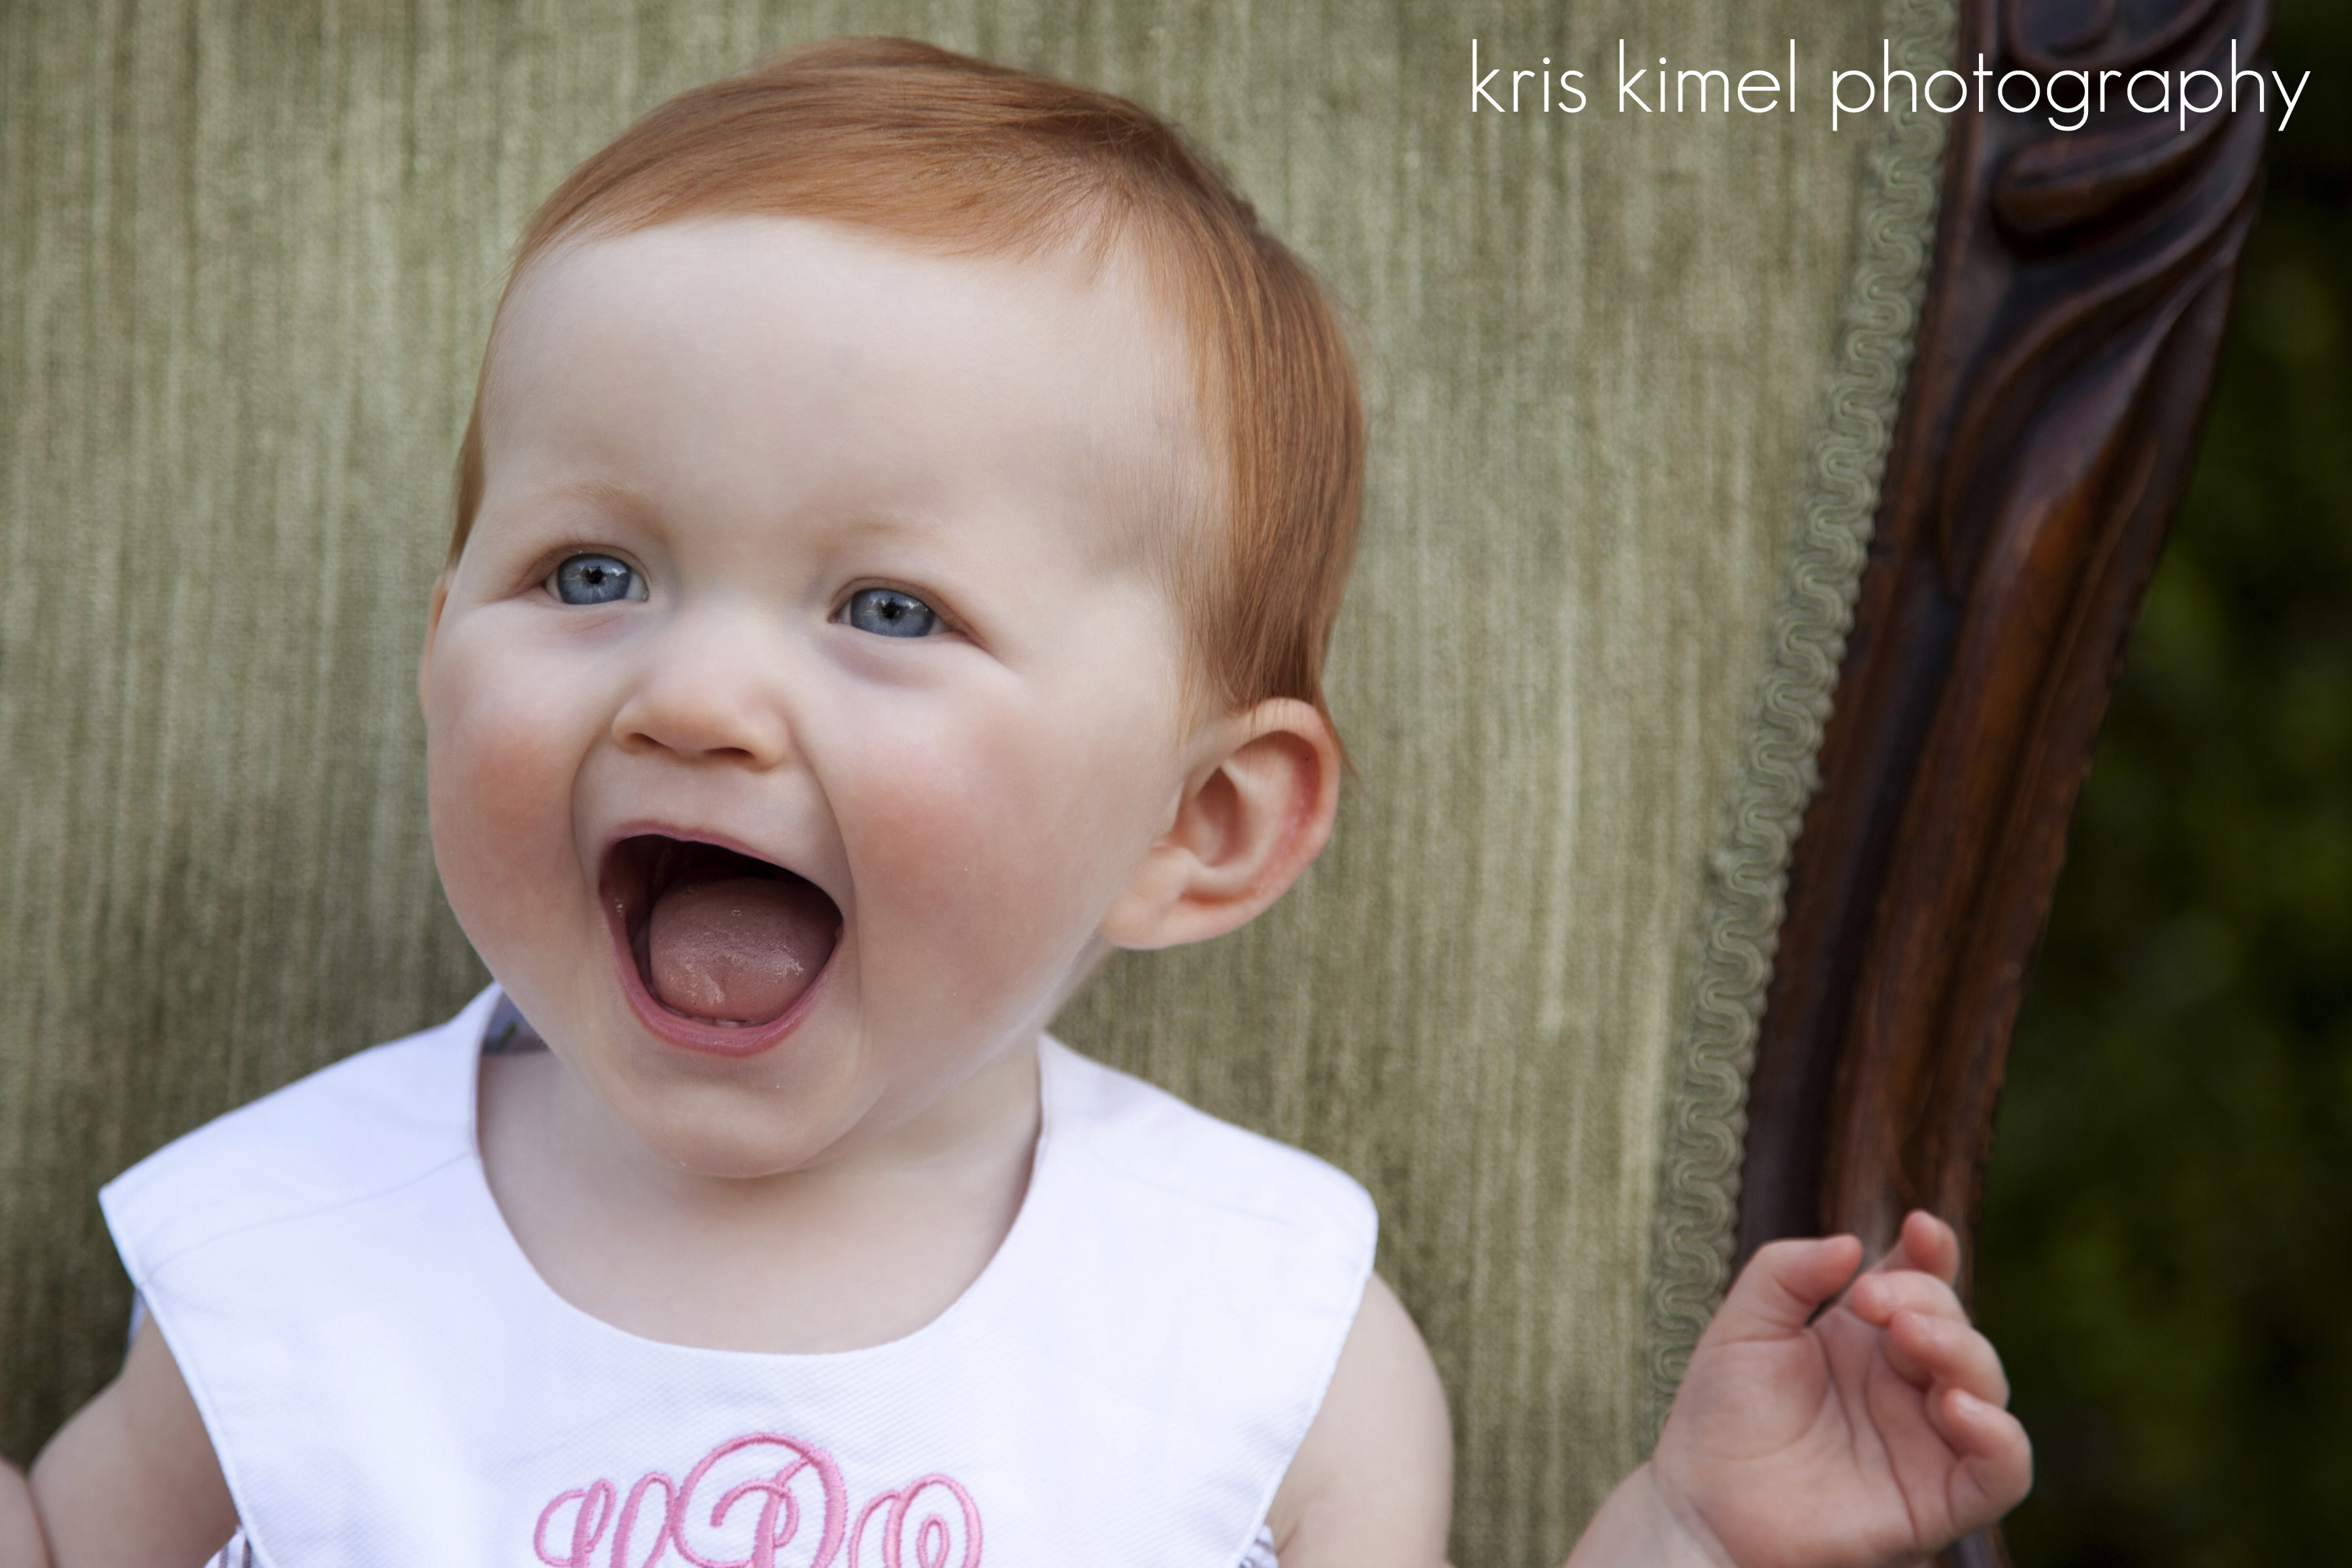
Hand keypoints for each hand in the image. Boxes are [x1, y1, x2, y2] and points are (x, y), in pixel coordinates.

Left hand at [1646, 1211, 2030, 1567]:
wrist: (1702, 1508)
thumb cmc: (1721, 1418)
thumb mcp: (1744, 1325)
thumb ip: (1787, 1270)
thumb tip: (1852, 1242)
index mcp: (1864, 1339)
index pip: (1922, 1284)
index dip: (1932, 1253)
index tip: (1918, 1227)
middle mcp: (1903, 1386)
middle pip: (1954, 1327)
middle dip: (1925, 1300)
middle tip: (1871, 1301)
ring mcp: (1924, 1442)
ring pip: (1986, 1387)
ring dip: (1961, 1351)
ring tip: (1908, 1335)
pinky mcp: (1937, 1501)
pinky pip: (2003, 1472)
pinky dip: (1999, 1437)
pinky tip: (1958, 1406)